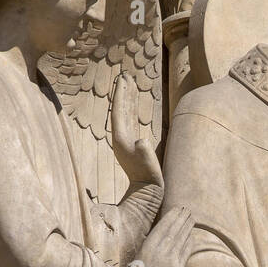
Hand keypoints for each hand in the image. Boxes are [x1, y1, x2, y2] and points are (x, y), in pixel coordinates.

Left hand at [111, 74, 163, 188]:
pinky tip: (134, 103)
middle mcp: (120, 137)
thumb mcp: (148, 163)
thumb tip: (142, 140)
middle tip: (125, 75)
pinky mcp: (132, 143)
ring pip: (125, 113)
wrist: (146, 192)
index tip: (122, 79)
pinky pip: (130, 120)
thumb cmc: (149, 178)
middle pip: (120, 108)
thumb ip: (145, 150)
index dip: (120, 94)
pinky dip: (132, 109)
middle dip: (123, 92)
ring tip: (130, 83)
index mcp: (121, 138)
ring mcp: (126, 140)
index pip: (118, 111)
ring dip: (128, 98)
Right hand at [135, 205, 194, 266]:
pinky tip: (191, 236)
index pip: (164, 226)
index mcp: (148, 245)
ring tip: (192, 218)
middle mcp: (161, 249)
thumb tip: (160, 235)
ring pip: (182, 238)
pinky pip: (186, 251)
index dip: (172, 216)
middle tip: (188, 210)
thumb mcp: (138, 256)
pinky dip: (189, 241)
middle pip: (175, 229)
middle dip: (182, 218)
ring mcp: (171, 259)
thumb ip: (150, 245)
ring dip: (187, 227)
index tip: (178, 209)